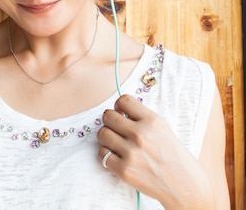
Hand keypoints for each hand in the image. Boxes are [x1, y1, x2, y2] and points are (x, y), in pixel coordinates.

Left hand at [97, 94, 214, 209]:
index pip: (123, 100)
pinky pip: (102, 154)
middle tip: (116, 129)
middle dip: (110, 121)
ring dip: (107, 138)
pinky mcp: (124, 170)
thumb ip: (142, 120)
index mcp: (153, 121)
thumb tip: (119, 111)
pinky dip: (107, 155)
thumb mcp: (164, 130)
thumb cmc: (175, 158)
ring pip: (102, 134)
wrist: (186, 187)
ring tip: (117, 143)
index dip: (119, 106)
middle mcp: (141, 134)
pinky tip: (118, 157)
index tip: (121, 113)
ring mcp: (131, 153)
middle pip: (108, 116)